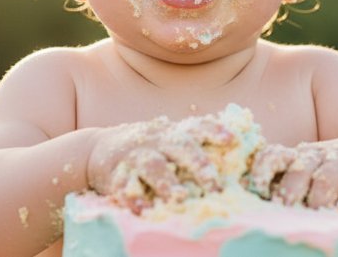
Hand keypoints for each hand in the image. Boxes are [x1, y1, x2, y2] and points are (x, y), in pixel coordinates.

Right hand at [87, 115, 234, 211]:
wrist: (96, 150)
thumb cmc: (146, 148)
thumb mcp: (169, 139)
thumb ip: (196, 143)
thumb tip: (241, 143)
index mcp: (173, 133)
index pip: (198, 127)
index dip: (215, 131)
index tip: (232, 140)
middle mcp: (156, 141)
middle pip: (180, 146)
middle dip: (199, 163)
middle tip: (215, 184)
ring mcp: (136, 156)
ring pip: (153, 165)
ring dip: (167, 181)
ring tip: (179, 196)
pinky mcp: (116, 175)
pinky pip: (125, 186)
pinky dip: (133, 198)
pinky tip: (143, 210)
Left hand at [248, 141, 337, 209]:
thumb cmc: (325, 168)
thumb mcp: (302, 168)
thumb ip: (279, 180)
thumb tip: (246, 193)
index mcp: (296, 157)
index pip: (274, 156)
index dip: (264, 168)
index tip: (258, 186)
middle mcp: (316, 158)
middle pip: (300, 170)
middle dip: (291, 189)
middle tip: (285, 206)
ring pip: (327, 178)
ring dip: (319, 196)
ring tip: (315, 211)